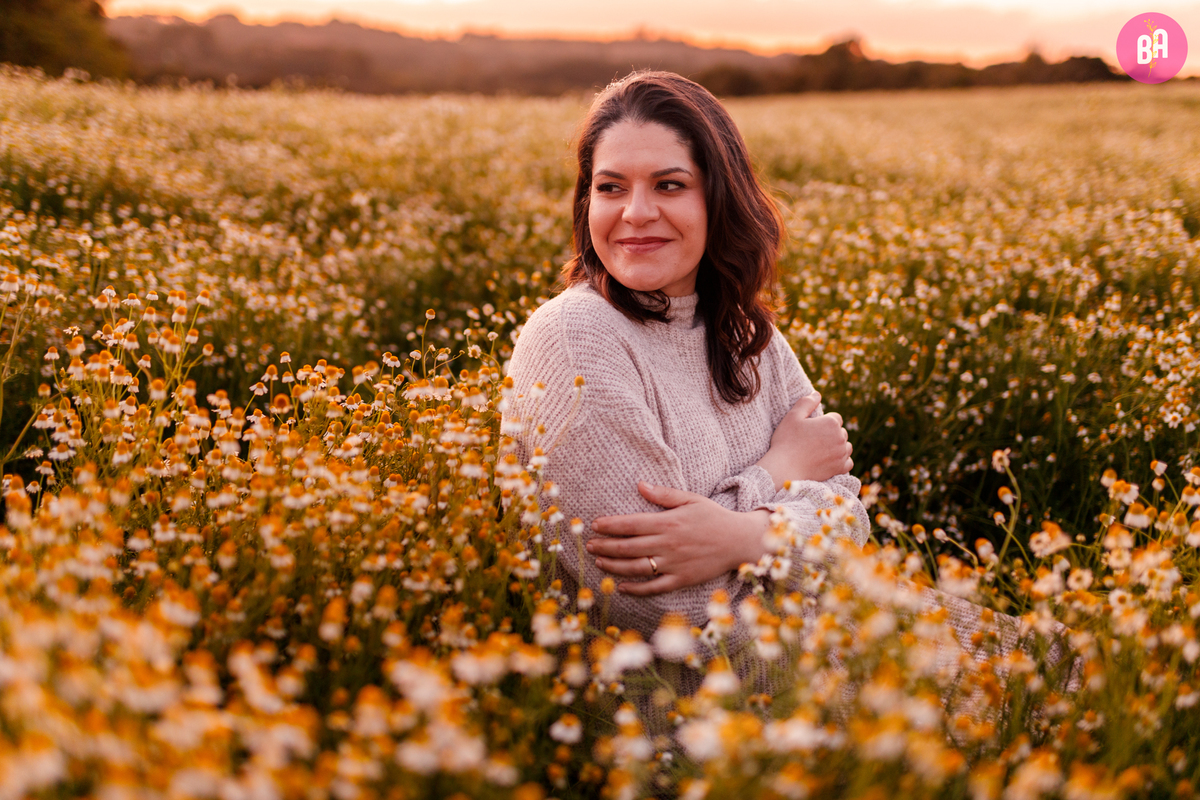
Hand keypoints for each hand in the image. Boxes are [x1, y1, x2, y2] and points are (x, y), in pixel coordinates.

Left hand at [587, 482, 769, 595]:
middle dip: (606, 546)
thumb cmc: (714, 517)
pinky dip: (637, 589)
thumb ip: (664, 494)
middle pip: (629, 547)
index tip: (595, 525)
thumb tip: (640, 485)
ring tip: (599, 562)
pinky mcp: (681, 579)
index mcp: (668, 522)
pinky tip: (622, 586)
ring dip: (615, 566)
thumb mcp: (691, 499)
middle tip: (589, 545)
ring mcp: (674, 564)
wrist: (740, 541)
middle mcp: (667, 544)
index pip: (631, 524)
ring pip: (637, 568)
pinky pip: (654, 587)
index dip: (611, 525)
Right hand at [757, 391, 852, 489]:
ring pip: (846, 446)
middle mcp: (840, 438)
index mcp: (831, 423)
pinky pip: (848, 462)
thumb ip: (806, 402)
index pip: (835, 418)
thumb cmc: (787, 440)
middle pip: (841, 432)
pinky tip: (832, 460)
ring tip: (822, 449)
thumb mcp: (792, 416)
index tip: (812, 428)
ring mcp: (841, 454)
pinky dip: (842, 461)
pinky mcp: (839, 468)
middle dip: (831, 434)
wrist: (785, 468)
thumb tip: (817, 394)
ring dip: (838, 446)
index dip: (824, 421)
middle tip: (814, 440)